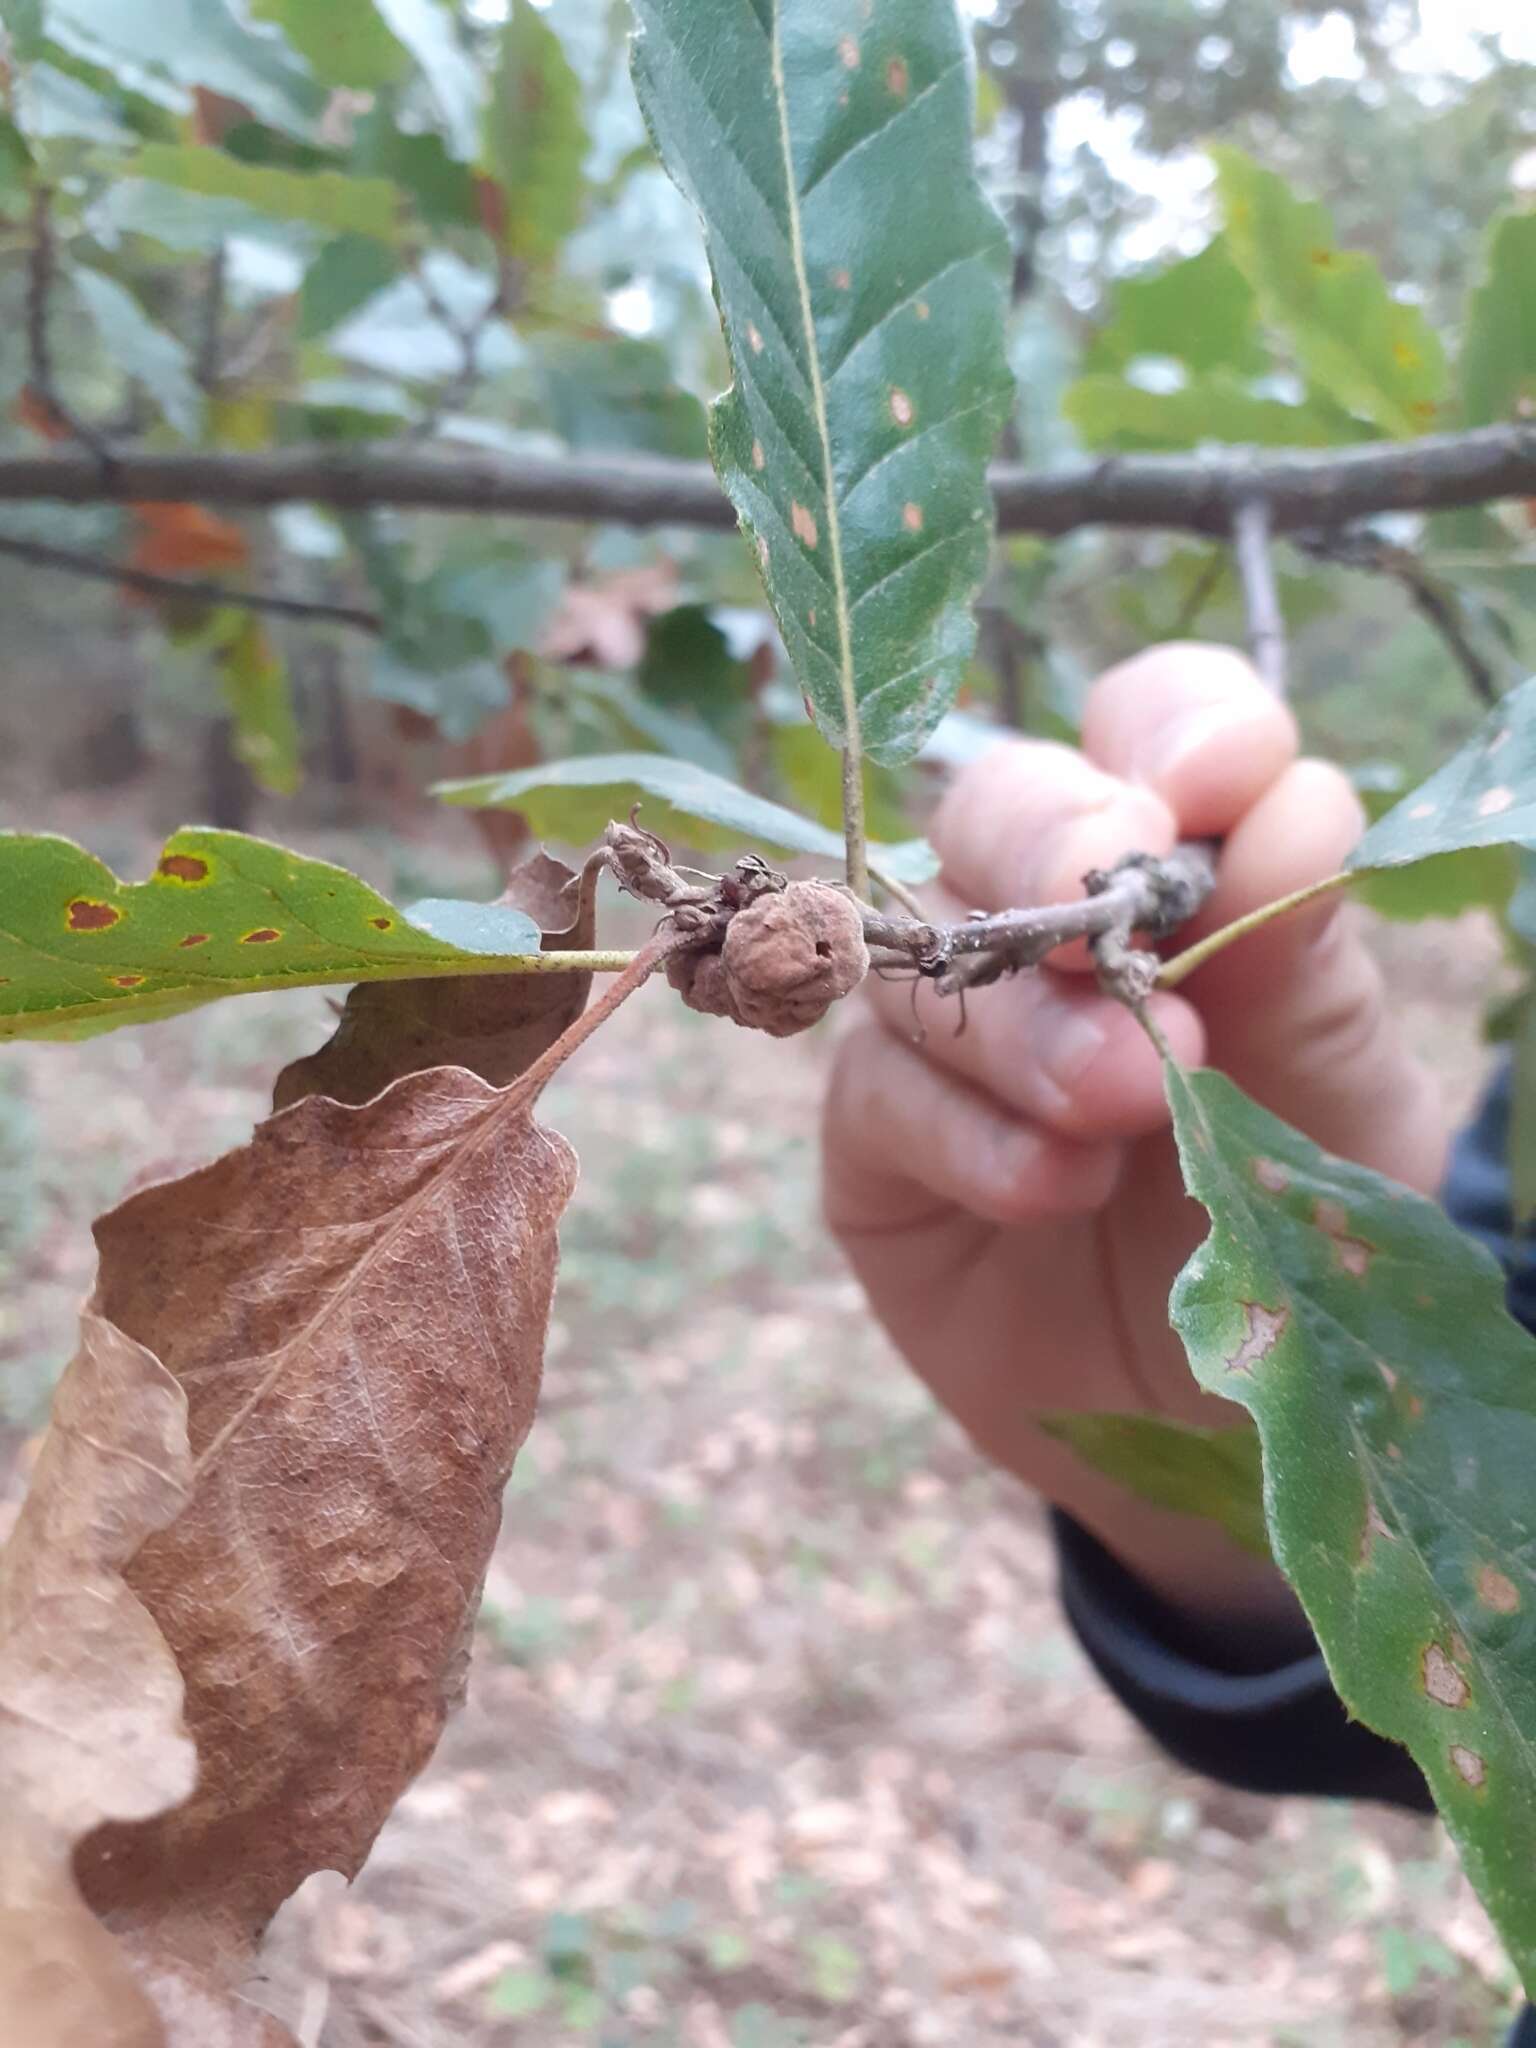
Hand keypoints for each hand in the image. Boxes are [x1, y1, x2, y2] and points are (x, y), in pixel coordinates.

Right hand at [823, 646, 1450, 1633]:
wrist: (1223, 1423)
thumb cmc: (1296, 1234)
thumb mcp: (1343, 1100)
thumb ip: (1305, 961)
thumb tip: (1288, 808)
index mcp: (1181, 875)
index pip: (1150, 724)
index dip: (1174, 725)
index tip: (1217, 787)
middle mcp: (1046, 925)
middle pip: (994, 800)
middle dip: (1048, 841)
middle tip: (1113, 920)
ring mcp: (948, 1029)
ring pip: (922, 949)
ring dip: (1022, 1018)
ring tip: (1125, 1106)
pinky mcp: (877, 1139)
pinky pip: (877, 1090)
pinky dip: (968, 1133)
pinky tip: (1054, 1190)